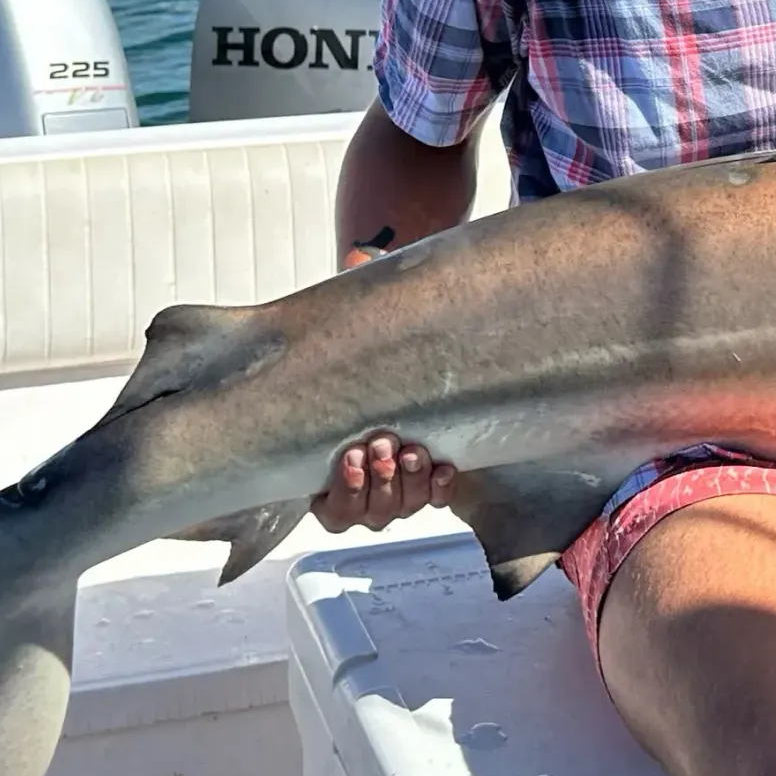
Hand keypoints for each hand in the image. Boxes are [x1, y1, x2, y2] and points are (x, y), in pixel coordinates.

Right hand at [310, 236, 456, 530]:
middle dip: (374, 481)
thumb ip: (346, 311)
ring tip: (412, 452)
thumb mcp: (353, 332)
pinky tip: (447, 467)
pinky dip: (440, 488)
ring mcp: (398, 489)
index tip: (348, 453)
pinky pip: (435, 501)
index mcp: (327, 468)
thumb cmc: (371, 349)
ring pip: (398, 511)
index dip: (339, 488)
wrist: (421, 354)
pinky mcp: (431, 483)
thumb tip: (358, 263)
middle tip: (381, 442)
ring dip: (406, 487)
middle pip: (366, 512)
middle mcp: (362, 487)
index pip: (328, 506)